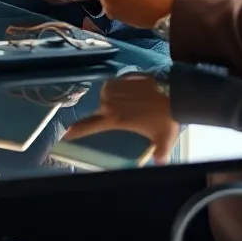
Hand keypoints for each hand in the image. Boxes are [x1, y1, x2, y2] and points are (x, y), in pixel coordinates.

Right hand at [61, 73, 178, 163]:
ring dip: (117, 99)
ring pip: (109, 95)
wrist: (175, 92)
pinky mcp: (122, 77)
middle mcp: (109, 103)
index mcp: (114, 119)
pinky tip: (137, 91)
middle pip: (102, 110)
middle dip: (112, 113)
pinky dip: (123, 87)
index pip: (89, 126)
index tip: (66, 133)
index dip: (77, 130)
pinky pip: (117, 83)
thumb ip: (160, 153)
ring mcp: (115, 87)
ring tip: (134, 102)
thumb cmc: (166, 118)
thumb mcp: (163, 139)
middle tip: (129, 114)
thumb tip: (160, 163)